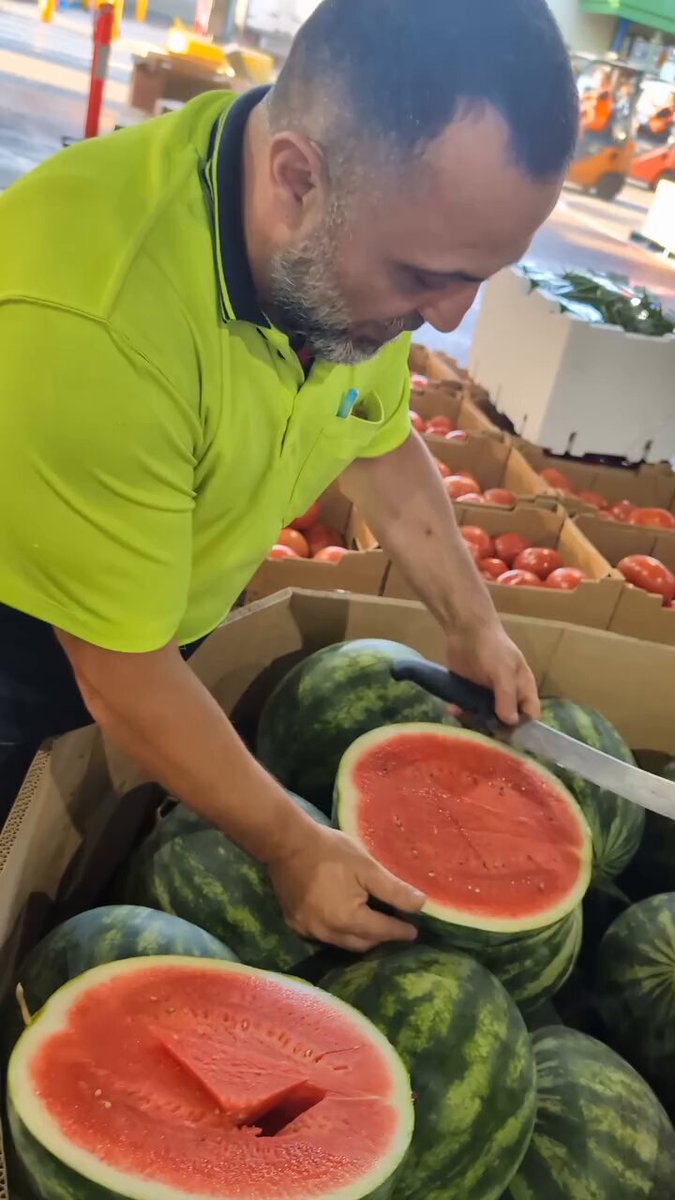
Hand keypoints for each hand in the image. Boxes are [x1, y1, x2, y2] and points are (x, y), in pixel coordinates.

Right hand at [267, 824, 425, 953]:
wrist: (286, 842)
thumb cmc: (330, 851)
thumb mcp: (366, 867)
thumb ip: (393, 889)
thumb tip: (421, 905)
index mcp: (348, 919)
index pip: (382, 932)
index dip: (400, 931)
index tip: (413, 931)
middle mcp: (327, 933)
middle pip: (362, 943)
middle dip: (380, 937)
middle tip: (394, 926)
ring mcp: (307, 930)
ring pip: (342, 942)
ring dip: (359, 936)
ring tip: (372, 924)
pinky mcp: (294, 922)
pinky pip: (323, 935)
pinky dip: (338, 931)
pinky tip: (344, 919)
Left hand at [446, 619, 539, 725]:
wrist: (465, 630)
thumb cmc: (492, 647)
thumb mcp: (503, 671)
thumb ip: (507, 697)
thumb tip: (511, 723)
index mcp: (523, 689)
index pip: (530, 715)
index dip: (522, 726)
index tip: (506, 731)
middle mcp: (508, 695)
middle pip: (506, 722)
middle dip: (493, 727)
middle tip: (478, 725)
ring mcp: (488, 695)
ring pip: (485, 719)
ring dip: (473, 720)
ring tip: (459, 712)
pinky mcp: (470, 693)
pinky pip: (468, 710)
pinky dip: (461, 712)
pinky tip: (452, 707)